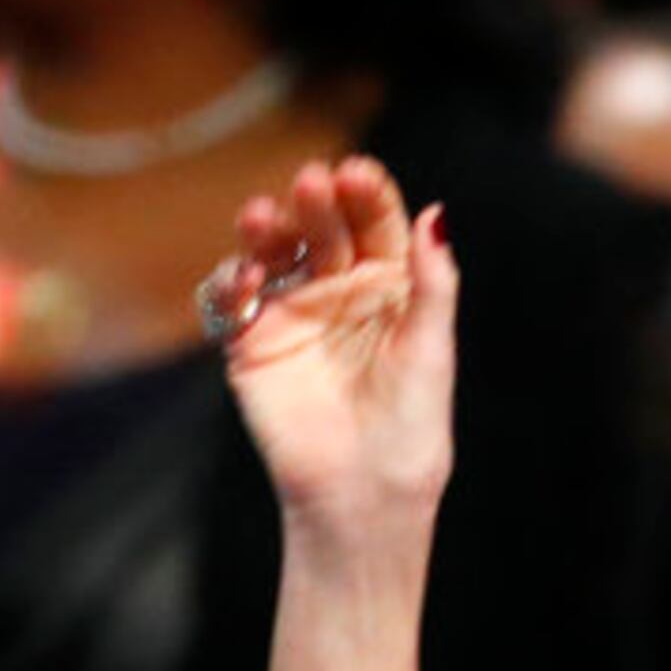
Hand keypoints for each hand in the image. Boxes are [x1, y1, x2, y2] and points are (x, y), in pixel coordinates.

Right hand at [210, 157, 458, 554]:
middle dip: (317, 205)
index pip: (376, 226)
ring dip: (265, 230)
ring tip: (262, 216)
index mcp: (390, 289)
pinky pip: (233, 299)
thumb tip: (438, 214)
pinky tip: (242, 278)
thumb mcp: (429, 352)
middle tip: (313, 184)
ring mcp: (293, 311)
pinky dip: (231, 282)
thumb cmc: (408, 431)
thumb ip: (433, 285)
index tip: (357, 173)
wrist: (361, 496)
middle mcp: (339, 291)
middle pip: (323, 229)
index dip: (366, 196)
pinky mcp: (251, 341)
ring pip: (273, 253)